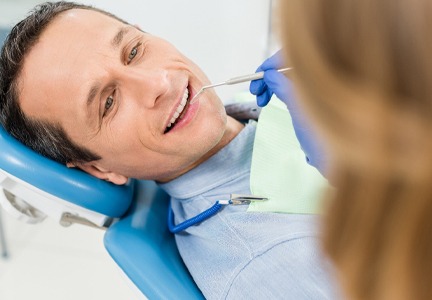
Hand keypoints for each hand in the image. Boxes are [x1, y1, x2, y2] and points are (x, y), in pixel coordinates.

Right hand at [250, 51, 326, 175]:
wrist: (339, 162)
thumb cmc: (324, 139)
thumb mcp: (300, 111)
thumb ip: (284, 88)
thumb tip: (269, 73)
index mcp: (322, 76)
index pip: (295, 57)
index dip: (272, 63)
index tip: (257, 77)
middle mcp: (322, 79)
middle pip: (291, 66)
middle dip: (269, 76)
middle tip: (254, 92)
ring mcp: (319, 90)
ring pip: (290, 77)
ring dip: (272, 85)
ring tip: (261, 100)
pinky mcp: (315, 101)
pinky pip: (294, 87)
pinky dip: (280, 91)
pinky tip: (271, 99)